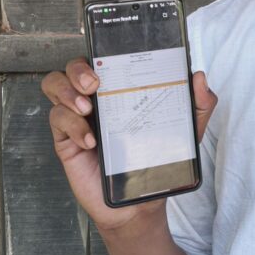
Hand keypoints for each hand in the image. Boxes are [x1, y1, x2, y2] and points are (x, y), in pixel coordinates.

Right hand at [41, 57, 217, 230]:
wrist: (138, 203)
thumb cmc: (157, 161)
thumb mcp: (186, 131)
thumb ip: (199, 105)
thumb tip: (200, 77)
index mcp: (121, 90)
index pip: (103, 59)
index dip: (99, 51)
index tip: (109, 58)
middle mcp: (97, 99)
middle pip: (72, 67)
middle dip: (77, 69)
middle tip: (93, 84)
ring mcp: (78, 117)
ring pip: (54, 85)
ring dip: (66, 91)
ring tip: (87, 107)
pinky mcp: (66, 139)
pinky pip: (57, 119)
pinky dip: (71, 125)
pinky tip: (90, 141)